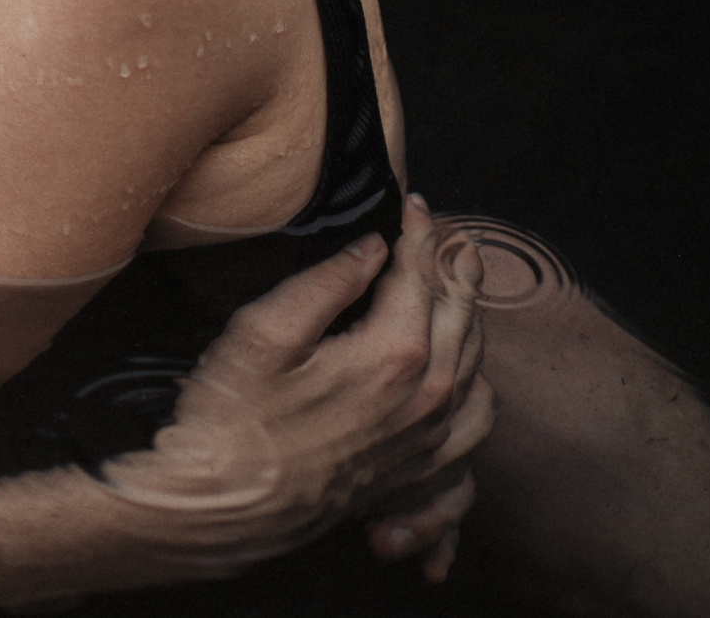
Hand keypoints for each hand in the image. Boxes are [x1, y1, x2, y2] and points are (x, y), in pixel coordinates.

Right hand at [98, 196, 492, 582]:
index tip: (413, 204)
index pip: (419, 274)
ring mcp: (428, 436)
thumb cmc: (233, 417)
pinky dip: (480, 383)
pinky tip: (466, 369)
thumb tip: (371, 249)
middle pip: (460, 312)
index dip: (418, 232)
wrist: (229, 505)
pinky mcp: (419, 467)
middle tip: (448, 232)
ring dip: (472, 314)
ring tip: (459, 285)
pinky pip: (477, 422)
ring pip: (476, 360)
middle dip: (455, 263)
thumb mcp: (263, 332)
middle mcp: (425, 395)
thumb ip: (324, 284)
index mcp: (391, 354)